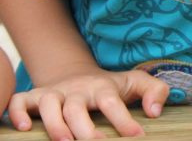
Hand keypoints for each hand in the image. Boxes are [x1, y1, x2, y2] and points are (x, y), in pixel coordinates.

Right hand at [8, 68, 168, 139]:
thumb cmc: (112, 86)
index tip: (136, 136)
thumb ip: (155, 91)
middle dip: (85, 129)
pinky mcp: (35, 97)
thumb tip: (154, 112)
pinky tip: (26, 128)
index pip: (112, 102)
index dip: (123, 120)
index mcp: (103, 88)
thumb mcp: (137, 82)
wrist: (78, 75)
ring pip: (48, 104)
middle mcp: (77, 90)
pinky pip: (20, 101)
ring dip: (54, 124)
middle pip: (76, 107)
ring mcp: (55, 93)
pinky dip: (17, 112)